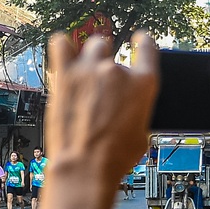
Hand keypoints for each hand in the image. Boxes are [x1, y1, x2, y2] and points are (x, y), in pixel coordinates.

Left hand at [45, 33, 157, 193]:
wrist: (85, 168)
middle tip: (102, 81)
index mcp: (143, 84)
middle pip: (112, 49)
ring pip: (92, 46)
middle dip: (107, 61)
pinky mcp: (65, 77)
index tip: (140, 40)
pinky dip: (63, 46)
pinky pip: (61, 45)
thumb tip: (130, 107)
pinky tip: (64, 53)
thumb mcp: (141, 133)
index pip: (148, 48)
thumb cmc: (113, 158)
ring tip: (84, 74)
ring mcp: (90, 71)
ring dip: (89, 57)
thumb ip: (137, 108)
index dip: (143, 42)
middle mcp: (117, 71)